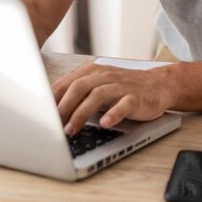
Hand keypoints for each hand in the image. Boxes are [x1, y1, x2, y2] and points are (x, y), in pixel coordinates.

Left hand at [52, 62, 172, 135]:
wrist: (158, 85)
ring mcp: (121, 86)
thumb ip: (79, 91)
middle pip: (80, 87)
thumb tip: (52, 108)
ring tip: (72, 130)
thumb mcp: (100, 85)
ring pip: (98, 95)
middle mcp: (106, 76)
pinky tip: (105, 123)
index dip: (53, 99)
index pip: (68, 82)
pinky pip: (123, 104)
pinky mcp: (136, 97)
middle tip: (54, 125)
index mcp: (94, 71)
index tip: (43, 115)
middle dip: (64, 106)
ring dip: (82, 113)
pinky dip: (113, 114)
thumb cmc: (124, 87)